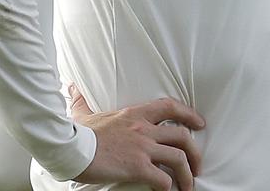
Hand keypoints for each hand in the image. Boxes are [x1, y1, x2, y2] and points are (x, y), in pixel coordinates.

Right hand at [68, 84, 204, 190]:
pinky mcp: (137, 167)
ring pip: (178, 158)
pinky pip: (163, 179)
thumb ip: (82, 101)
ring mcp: (142, 148)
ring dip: (187, 174)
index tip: (199, 123)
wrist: (70, 148)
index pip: (169, 107)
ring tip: (188, 185)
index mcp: (134, 114)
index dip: (189, 114)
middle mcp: (143, 129)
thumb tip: (73, 88)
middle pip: (182, 136)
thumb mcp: (82, 113)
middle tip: (197, 165)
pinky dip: (169, 188)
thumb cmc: (77, 133)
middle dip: (195, 152)